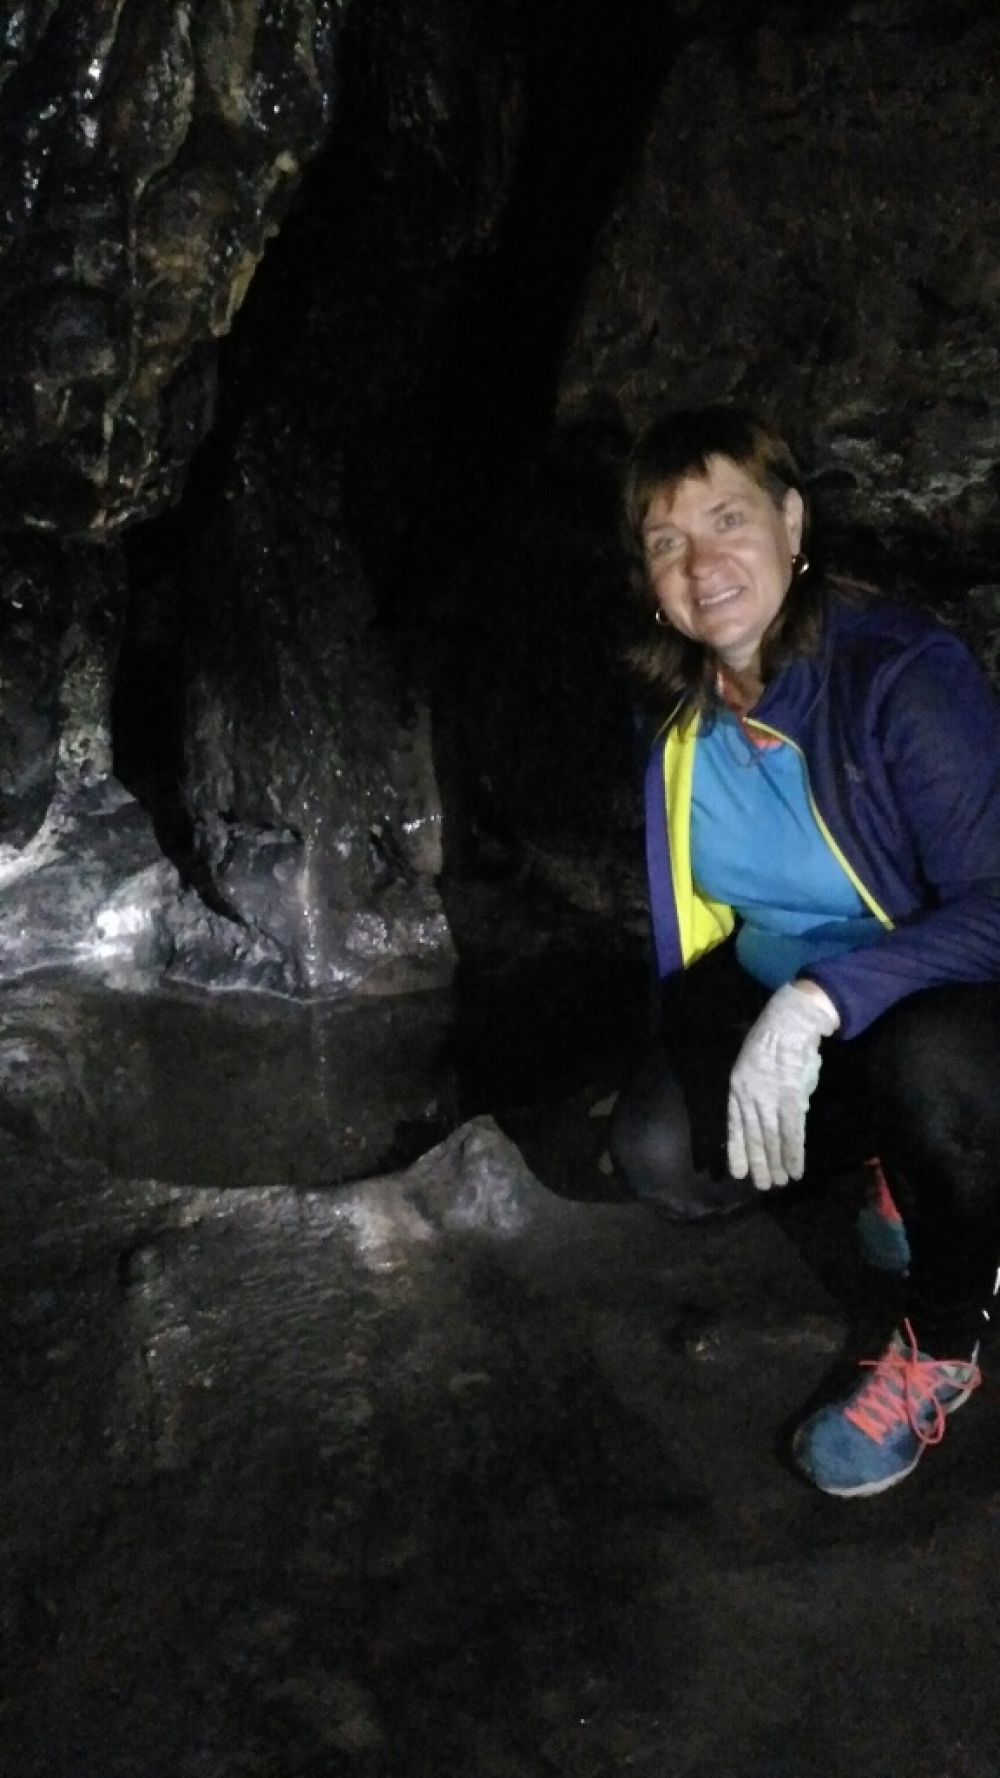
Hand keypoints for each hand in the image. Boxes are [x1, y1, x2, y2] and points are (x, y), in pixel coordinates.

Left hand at [727, 982, 839, 1190]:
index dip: (737, 1150)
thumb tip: (772, 1113)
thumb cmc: (772, 1039)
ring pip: (772, 1140)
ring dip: (777, 1164)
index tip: (737, 1172)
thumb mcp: (752, 1064)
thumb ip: (759, 1090)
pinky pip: (792, 1133)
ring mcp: (770, 1100)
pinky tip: (796, 1169)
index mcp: (737, 1088)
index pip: (734, 1126)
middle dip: (759, 1164)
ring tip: (780, 1183)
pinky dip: (794, 1153)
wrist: (789, 1022)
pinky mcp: (791, 1100)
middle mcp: (750, 1098)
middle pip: (754, 1137)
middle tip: (763, 1186)